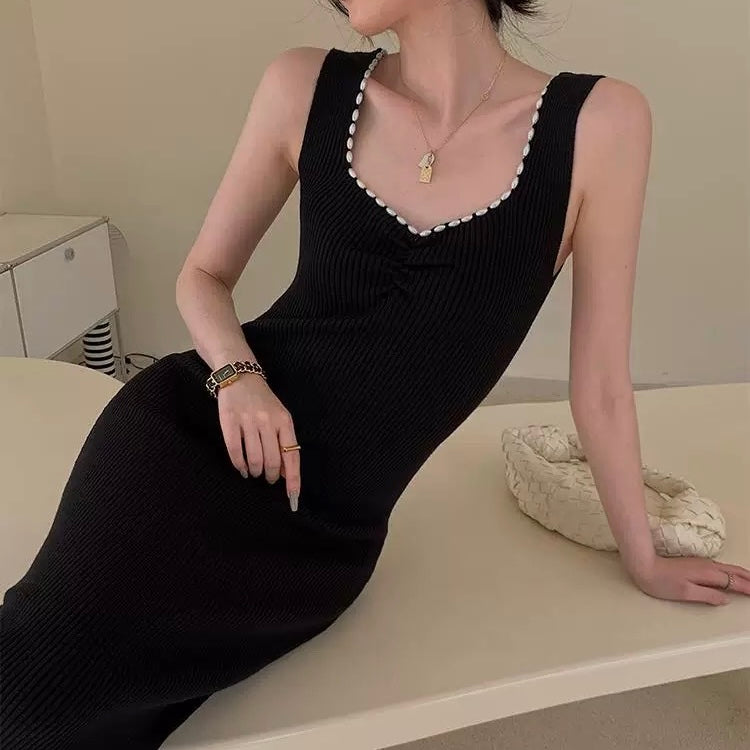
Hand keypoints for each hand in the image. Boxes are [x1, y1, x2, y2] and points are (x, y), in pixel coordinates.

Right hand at [216, 374, 300, 510]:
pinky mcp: (229, 421)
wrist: (240, 376)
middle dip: (269, 476)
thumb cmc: (263, 401)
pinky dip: (239, 465)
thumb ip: (284, 442)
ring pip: (254, 458)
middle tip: (266, 479)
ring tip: (254, 473)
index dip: (293, 478)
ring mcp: (248, 421)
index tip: (293, 496)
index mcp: (285, 421)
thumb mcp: (280, 417)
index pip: (292, 455)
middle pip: (272, 460)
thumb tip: (285, 473)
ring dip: (255, 472)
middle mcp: (268, 421)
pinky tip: (242, 468)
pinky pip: (235, 451)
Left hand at [627, 555, 749, 604]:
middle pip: (734, 572)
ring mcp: (701, 563)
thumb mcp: (686, 593)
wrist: (644, 566)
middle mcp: (707, 566)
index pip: (734, 582)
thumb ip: (707, 595)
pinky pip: (721, 567)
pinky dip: (732, 571)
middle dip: (749, 579)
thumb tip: (725, 599)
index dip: (747, 587)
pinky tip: (732, 574)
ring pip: (728, 568)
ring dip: (742, 574)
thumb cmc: (662, 582)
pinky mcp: (696, 563)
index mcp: (707, 574)